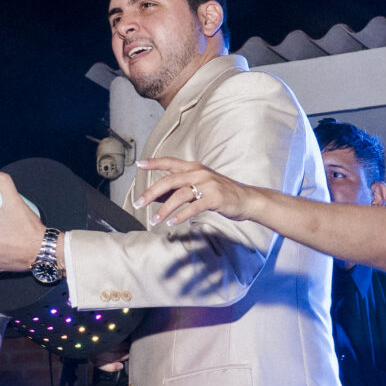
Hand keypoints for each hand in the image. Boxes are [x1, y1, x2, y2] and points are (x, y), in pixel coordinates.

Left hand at [133, 157, 254, 224]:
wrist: (247, 198)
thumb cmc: (220, 193)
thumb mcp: (199, 185)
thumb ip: (178, 188)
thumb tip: (155, 196)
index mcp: (194, 167)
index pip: (170, 162)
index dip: (154, 162)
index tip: (139, 164)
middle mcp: (199, 173)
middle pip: (170, 180)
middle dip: (151, 192)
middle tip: (138, 204)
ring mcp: (208, 184)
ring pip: (180, 195)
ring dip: (164, 209)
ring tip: (154, 220)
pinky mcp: (215, 198)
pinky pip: (194, 207)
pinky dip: (181, 215)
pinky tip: (172, 223)